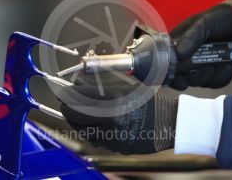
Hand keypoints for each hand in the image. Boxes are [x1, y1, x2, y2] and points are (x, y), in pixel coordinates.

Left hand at [58, 76, 177, 153]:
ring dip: (75, 121)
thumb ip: (101, 86)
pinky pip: (95, 140)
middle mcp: (111, 120)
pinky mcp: (116, 147)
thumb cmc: (151, 100)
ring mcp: (114, 136)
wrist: (170, 122)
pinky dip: (88, 131)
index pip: (80, 97)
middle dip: (67, 108)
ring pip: (83, 130)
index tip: (62, 91)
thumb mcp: (127, 87)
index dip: (67, 94)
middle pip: (76, 115)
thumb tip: (79, 83)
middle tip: (64, 102)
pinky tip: (89, 124)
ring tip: (74, 113)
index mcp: (115, 101)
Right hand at [170, 0, 231, 89]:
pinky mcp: (213, 69)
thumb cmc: (221, 16)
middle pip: (182, 77)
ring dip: (212, 78)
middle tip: (210, 69)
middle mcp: (185, 56)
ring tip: (225, 65)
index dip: (171, 76)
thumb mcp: (205, 23)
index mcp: (177, 43)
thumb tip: (179, 55)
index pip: (166, 63)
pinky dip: (222, 79)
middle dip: (197, 78)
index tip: (181, 81)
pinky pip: (213, 82)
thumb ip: (192, 37)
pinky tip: (229, 68)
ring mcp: (199, 64)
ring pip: (199, 81)